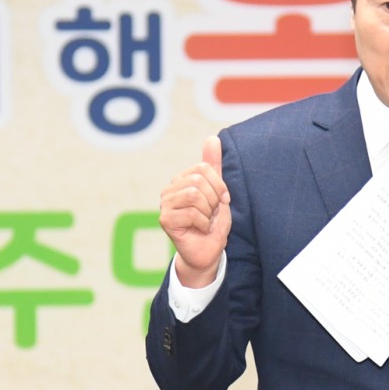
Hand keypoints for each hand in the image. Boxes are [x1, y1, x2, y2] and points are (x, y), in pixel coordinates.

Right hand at [159, 135, 229, 287]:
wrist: (207, 252)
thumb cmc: (212, 223)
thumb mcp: (217, 191)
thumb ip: (213, 165)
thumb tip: (212, 137)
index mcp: (181, 180)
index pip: (203, 168)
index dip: (218, 184)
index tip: (223, 200)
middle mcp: (170, 190)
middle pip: (199, 180)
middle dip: (213, 200)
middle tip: (212, 214)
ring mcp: (165, 204)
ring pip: (195, 195)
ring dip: (208, 212)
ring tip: (206, 221)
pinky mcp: (165, 219)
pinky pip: (191, 213)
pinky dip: (203, 223)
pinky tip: (200, 229)